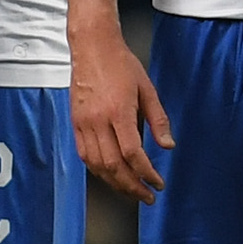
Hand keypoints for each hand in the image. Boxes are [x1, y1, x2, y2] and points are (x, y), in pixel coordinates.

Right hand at [69, 22, 170, 201]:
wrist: (92, 47)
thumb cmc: (120, 64)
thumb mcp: (148, 89)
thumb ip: (158, 120)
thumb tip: (167, 146)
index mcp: (119, 111)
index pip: (133, 154)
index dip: (146, 173)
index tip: (157, 182)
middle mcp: (98, 120)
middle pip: (114, 165)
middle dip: (132, 186)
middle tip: (146, 196)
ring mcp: (83, 122)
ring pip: (96, 164)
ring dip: (114, 182)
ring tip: (130, 190)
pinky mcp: (75, 122)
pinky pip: (84, 154)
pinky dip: (97, 170)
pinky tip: (109, 174)